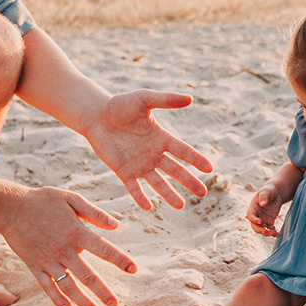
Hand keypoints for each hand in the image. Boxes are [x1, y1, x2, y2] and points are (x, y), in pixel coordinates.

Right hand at [0, 185, 136, 305]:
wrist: (10, 207)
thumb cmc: (44, 200)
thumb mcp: (72, 199)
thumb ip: (94, 213)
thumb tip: (116, 225)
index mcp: (76, 232)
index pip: (104, 249)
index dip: (120, 260)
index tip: (134, 269)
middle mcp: (64, 250)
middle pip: (87, 276)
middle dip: (103, 292)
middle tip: (115, 305)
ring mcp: (48, 260)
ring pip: (68, 286)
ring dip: (82, 301)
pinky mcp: (35, 266)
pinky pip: (47, 286)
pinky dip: (57, 298)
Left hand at [85, 90, 213, 209]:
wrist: (96, 116)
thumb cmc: (120, 105)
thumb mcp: (144, 99)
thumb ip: (166, 99)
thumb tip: (190, 98)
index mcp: (161, 138)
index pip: (183, 151)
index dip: (196, 159)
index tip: (210, 169)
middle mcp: (154, 154)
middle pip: (175, 170)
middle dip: (189, 182)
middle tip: (203, 194)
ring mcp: (139, 164)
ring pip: (158, 183)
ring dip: (169, 194)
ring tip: (181, 207)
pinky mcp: (123, 171)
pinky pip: (134, 187)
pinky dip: (140, 197)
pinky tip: (148, 207)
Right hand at [247, 183, 283, 236]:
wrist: (276, 193)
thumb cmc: (269, 190)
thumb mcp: (266, 191)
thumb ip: (264, 197)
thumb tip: (263, 204)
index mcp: (253, 207)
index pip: (250, 215)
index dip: (254, 219)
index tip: (261, 221)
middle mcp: (256, 215)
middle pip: (254, 225)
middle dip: (259, 229)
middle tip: (266, 231)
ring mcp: (262, 219)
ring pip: (262, 229)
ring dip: (267, 233)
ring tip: (274, 234)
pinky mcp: (269, 222)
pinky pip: (269, 229)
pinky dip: (273, 233)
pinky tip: (277, 234)